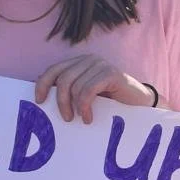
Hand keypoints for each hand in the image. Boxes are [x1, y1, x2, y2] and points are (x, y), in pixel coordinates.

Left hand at [34, 54, 149, 122]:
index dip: (43, 84)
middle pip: (63, 78)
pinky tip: (88, 117)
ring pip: (75, 85)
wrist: (140, 104)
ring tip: (82, 119)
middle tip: (66, 118)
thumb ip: (70, 92)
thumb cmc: (111, 103)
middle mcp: (89, 60)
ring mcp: (100, 65)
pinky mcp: (111, 73)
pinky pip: (88, 90)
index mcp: (79, 63)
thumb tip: (43, 98)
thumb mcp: (86, 96)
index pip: (54, 69)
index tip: (39, 101)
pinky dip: (85, 106)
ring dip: (75, 107)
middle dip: (61, 101)